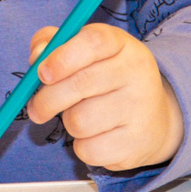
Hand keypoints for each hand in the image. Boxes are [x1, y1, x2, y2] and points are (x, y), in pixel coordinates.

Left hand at [22, 22, 184, 172]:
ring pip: (79, 121)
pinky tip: (96, 136)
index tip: (42, 73)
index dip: (62, 57)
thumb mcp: (87, 53)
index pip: (93, 42)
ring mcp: (140, 108)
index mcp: (122, 45)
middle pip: (80, 84)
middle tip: (36, 108)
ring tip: (81, 117)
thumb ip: (55, 45)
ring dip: (68, 123)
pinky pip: (88, 150)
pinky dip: (82, 146)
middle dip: (47, 99)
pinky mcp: (136, 142)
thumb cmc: (106, 81)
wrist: (154, 120)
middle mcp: (136, 72)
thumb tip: (37, 55)